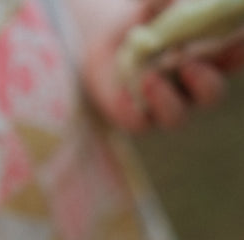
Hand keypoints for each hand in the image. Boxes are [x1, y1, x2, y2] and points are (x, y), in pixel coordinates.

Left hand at [84, 1, 243, 131]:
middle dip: (204, 83)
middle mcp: (194, 86)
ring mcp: (166, 105)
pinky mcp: (136, 118)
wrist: (111, 40)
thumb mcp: (156, 3)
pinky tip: (123, 96)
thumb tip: (174, 1)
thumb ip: (167, 1)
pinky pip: (138, 123)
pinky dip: (131, 110)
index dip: (238, 52)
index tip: (236, 42)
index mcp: (214, 55)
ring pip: (175, 116)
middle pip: (211, 95)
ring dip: (165, 100)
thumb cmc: (149, 15)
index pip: (235, 57)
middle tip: (189, 64)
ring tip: (150, 78)